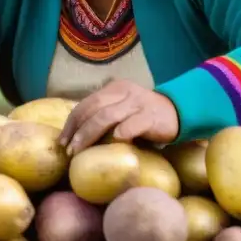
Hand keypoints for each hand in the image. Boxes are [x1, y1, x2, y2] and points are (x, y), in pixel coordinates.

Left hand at [58, 80, 179, 155]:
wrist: (177, 112)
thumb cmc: (143, 115)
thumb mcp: (122, 108)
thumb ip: (104, 115)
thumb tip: (75, 136)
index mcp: (114, 89)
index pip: (86, 104)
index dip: (71, 123)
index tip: (62, 141)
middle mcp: (124, 92)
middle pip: (93, 109)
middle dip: (77, 130)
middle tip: (68, 149)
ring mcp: (138, 103)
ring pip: (107, 117)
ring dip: (89, 134)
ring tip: (80, 151)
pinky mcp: (151, 116)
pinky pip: (133, 124)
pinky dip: (121, 133)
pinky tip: (113, 142)